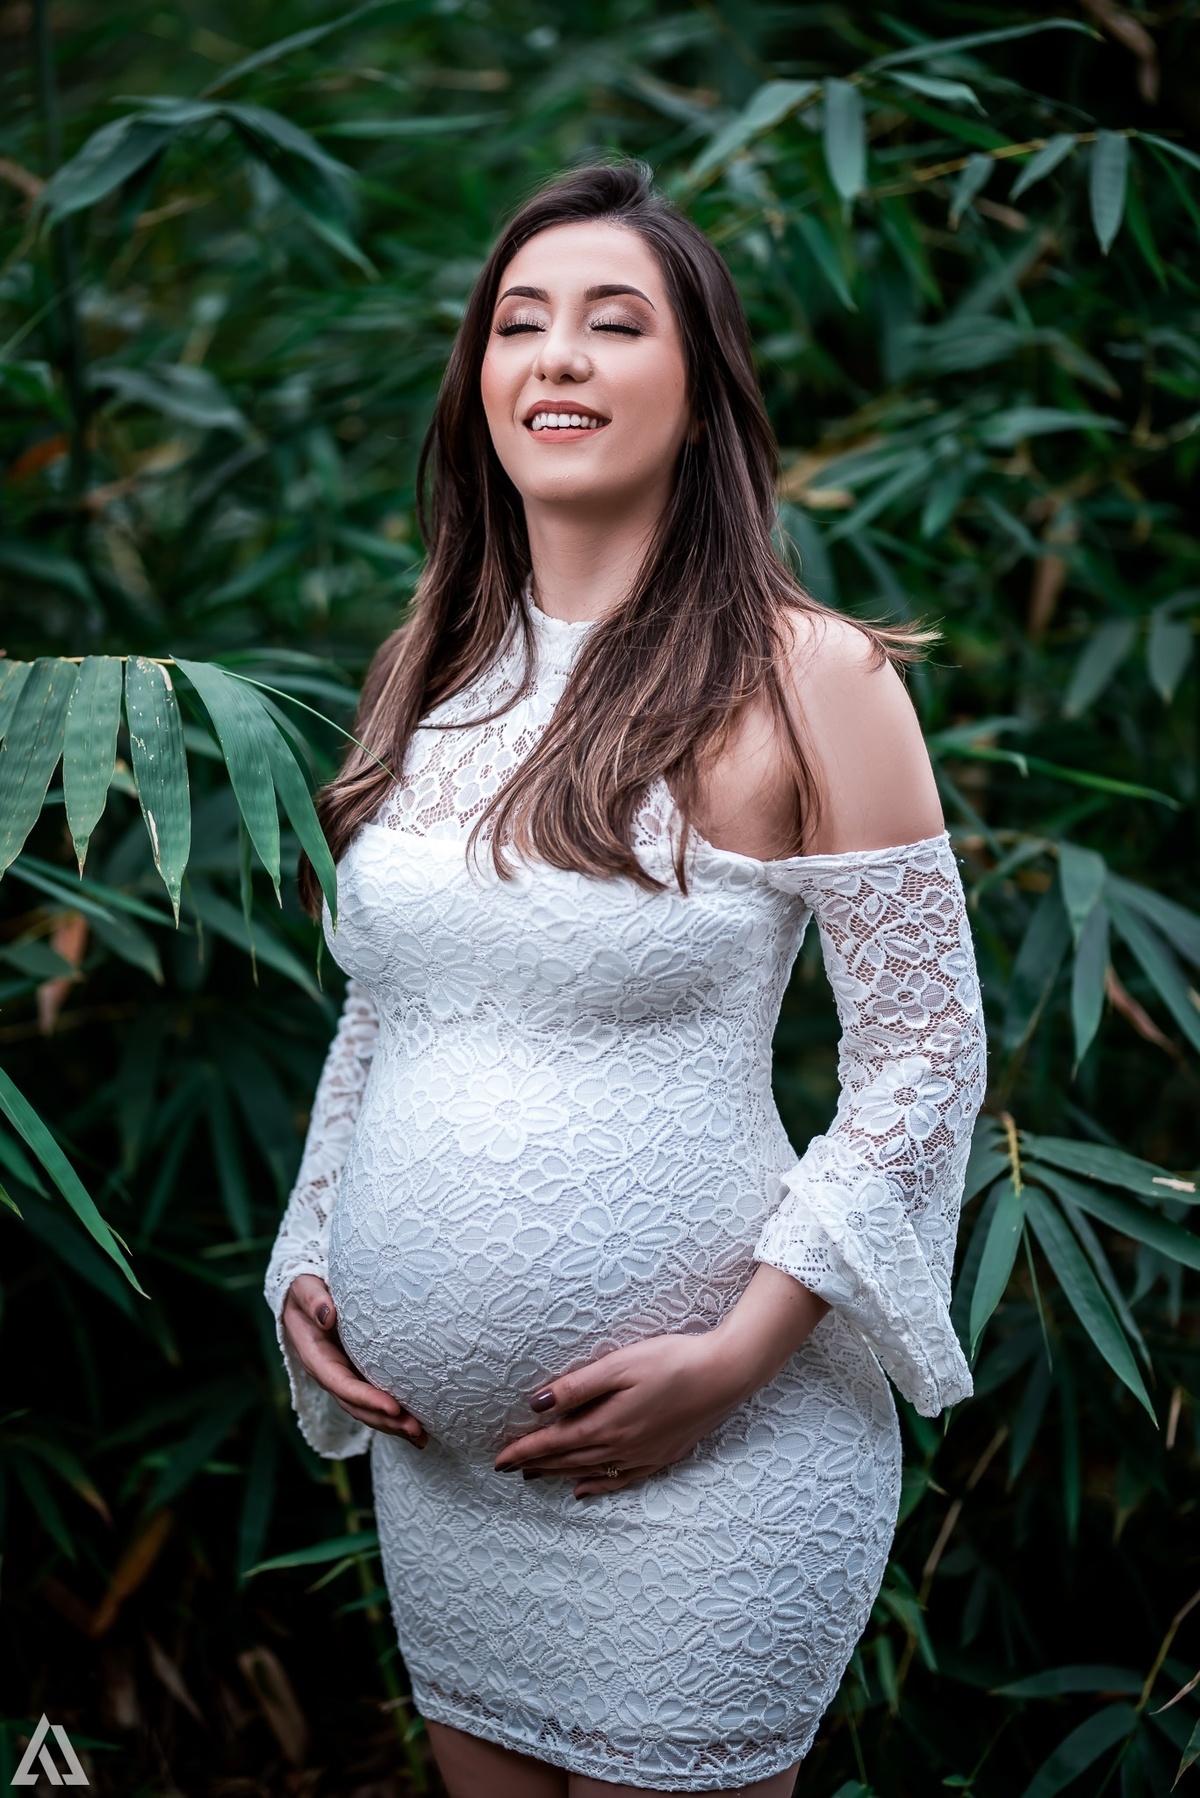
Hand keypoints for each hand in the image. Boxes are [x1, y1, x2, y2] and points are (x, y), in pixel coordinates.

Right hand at [282, 1275, 427, 1446]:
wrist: (304, 1298)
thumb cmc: (306, 1291)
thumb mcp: (305, 1289)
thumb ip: (314, 1299)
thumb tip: (328, 1316)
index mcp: (316, 1357)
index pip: (342, 1384)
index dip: (366, 1398)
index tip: (393, 1407)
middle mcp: (330, 1374)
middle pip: (357, 1406)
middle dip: (385, 1420)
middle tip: (416, 1429)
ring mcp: (345, 1377)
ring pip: (367, 1410)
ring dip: (393, 1426)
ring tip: (422, 1437)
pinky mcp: (359, 1375)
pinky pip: (375, 1401)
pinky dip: (394, 1416)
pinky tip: (418, 1426)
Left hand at [493, 1329, 741, 1496]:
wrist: (726, 1374)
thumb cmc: (672, 1360)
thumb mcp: (619, 1365)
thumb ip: (578, 1387)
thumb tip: (537, 1404)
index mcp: (607, 1424)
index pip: (554, 1443)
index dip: (524, 1450)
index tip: (498, 1460)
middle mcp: (621, 1447)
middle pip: (568, 1460)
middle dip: (535, 1463)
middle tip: (507, 1468)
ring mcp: (642, 1455)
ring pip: (589, 1471)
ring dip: (559, 1474)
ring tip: (534, 1477)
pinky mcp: (662, 1455)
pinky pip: (621, 1480)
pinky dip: (598, 1487)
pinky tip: (584, 1491)